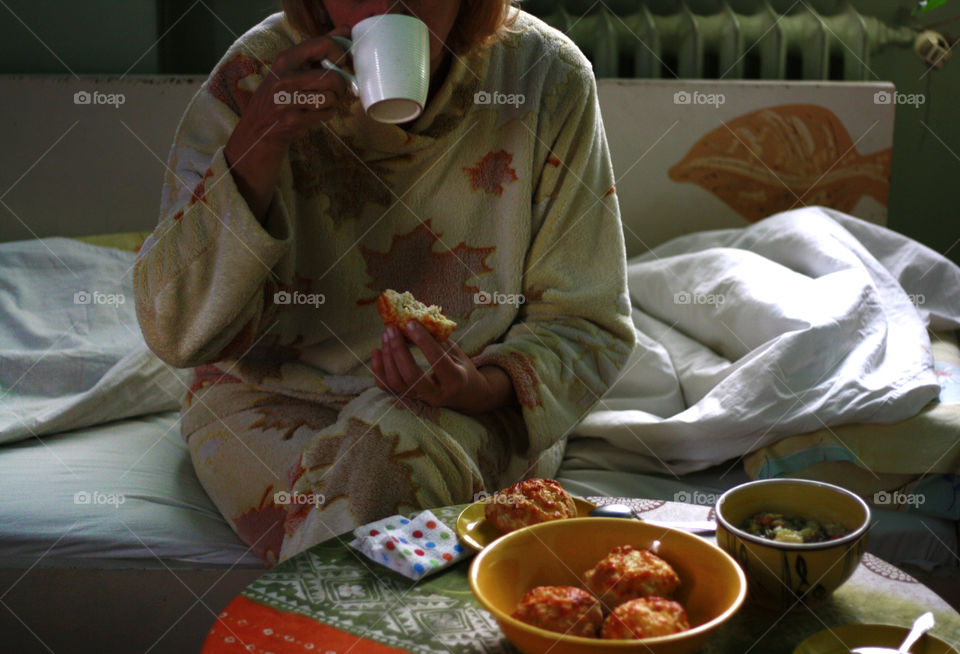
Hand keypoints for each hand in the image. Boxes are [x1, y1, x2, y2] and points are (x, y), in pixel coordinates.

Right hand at [224, 26, 352, 219]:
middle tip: (335, 89)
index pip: (322, 44)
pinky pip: (327, 114)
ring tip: (321, 102)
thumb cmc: (280, 95)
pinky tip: (314, 114)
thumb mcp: (291, 68)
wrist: (258, 130)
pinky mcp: (294, 121)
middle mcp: (284, 78)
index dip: (340, 53)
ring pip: (331, 97)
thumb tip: (345, 30)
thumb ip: (316, 50)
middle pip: (333, 76)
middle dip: (340, 85)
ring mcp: (288, 101)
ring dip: (333, 102)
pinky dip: (327, 114)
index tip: (342, 63)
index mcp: (285, 59)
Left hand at [371, 322, 516, 414]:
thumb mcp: (457, 353)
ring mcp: (421, 400)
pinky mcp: (409, 400)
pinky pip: (388, 388)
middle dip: (398, 350)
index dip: (422, 341)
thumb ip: (439, 339)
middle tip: (392, 329)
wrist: (466, 395)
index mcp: (455, 379)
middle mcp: (437, 394)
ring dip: (387, 358)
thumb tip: (417, 317)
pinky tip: (377, 352)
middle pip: (411, 376)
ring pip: (396, 383)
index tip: (410, 323)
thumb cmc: (461, 368)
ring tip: (386, 336)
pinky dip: (379, 370)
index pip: (437, 360)